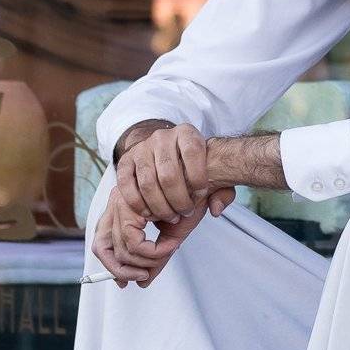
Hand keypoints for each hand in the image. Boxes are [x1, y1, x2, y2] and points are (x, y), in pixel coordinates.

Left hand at [92, 185, 210, 287]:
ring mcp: (120, 202)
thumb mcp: (171, 236)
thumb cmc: (191, 201)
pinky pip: (133, 242)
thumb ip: (155, 258)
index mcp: (121, 209)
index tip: (139, 277)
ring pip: (121, 249)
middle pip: (104, 249)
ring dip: (145, 261)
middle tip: (147, 274)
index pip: (103, 245)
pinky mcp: (131, 205)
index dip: (115, 268)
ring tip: (166, 254)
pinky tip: (170, 246)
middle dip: (127, 270)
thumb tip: (141, 284)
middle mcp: (116, 203)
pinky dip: (152, 252)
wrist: (206, 179)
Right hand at [116, 121, 232, 222]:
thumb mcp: (213, 171)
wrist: (164, 149)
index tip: (202, 194)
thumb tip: (216, 209)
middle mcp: (162, 137)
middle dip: (179, 200)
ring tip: (171, 216)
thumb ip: (223, 191)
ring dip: (160, 206)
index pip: (193, 152)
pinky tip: (150, 214)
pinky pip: (126, 186)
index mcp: (186, 133)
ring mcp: (141, 148)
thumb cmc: (194, 165)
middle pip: (168, 173)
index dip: (198, 177)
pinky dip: (138, 204)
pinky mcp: (125, 161)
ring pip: (148, 183)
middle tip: (186, 212)